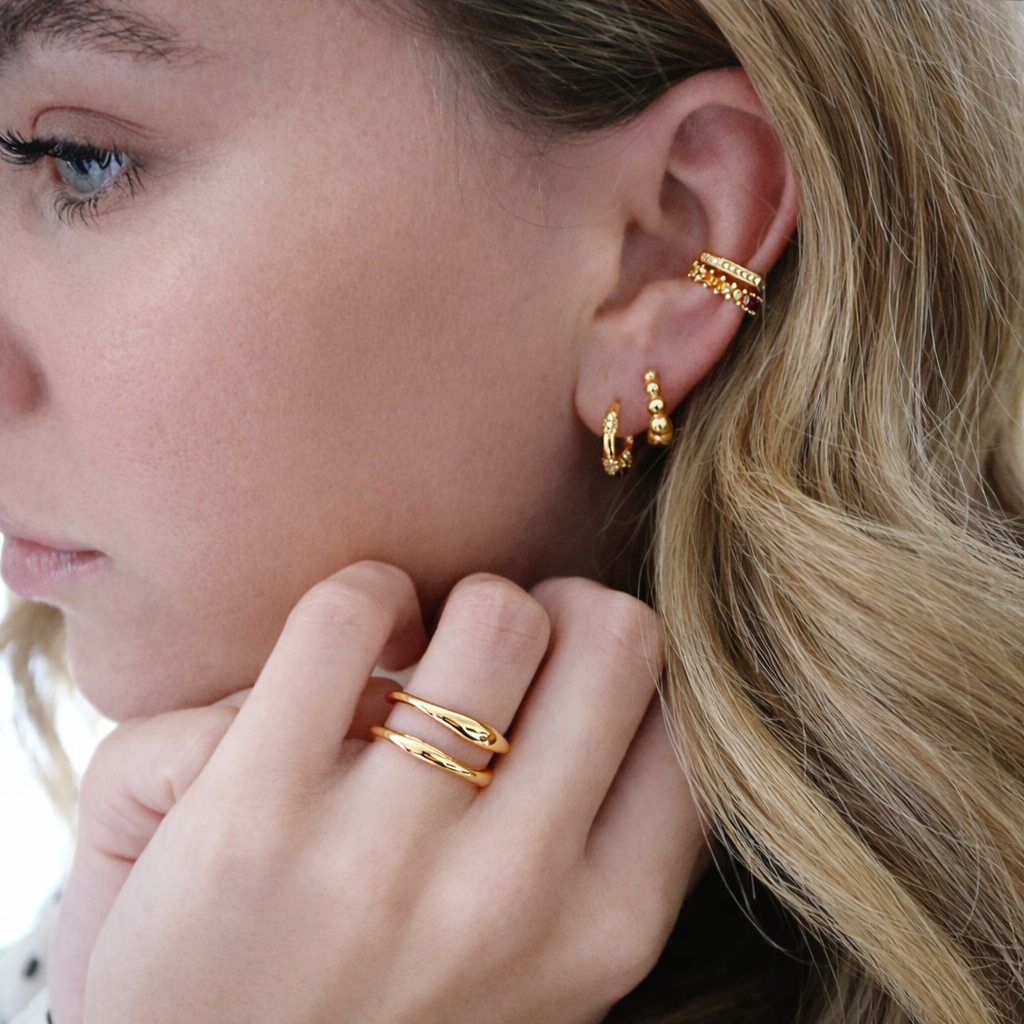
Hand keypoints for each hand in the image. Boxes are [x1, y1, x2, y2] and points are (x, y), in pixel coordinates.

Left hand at [70, 563, 705, 1023]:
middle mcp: (515, 896)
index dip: (625, 675)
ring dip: (460, 608)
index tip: (567, 680)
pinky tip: (345, 653)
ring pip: (498, 613)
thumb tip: (613, 681)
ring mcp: (385, 859)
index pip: (692, 725)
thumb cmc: (388, 1011)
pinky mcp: (254, 815)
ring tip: (419, 653)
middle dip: (562, 615)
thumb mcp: (550, 972)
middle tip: (498, 650)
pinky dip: (359, 600)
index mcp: (604, 932)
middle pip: (617, 637)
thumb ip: (612, 842)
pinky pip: (349, 613)